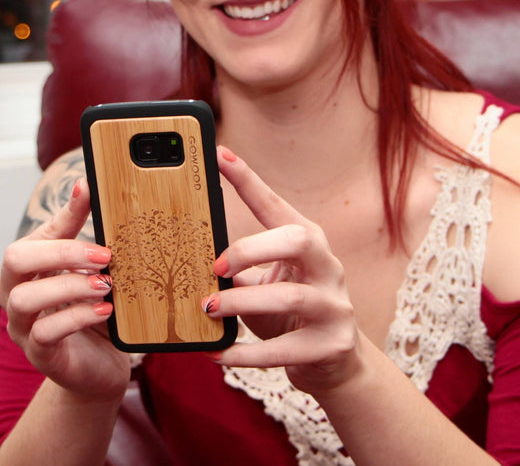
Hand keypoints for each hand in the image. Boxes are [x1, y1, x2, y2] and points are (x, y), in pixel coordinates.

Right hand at [0, 178, 130, 400]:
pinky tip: (105, 310)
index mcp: (29, 268)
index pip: (38, 232)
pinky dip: (77, 316)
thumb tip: (90, 189)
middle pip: (15, 258)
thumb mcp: (94, 275)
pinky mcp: (38, 354)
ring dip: (69, 286)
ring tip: (105, 285)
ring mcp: (22, 325)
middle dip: (60, 251)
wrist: (99, 368)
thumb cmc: (94, 314)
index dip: (65, 212)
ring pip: (24, 298)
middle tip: (103, 254)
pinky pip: (45, 332)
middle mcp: (15, 293)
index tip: (89, 190)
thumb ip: (90, 240)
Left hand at [204, 146, 365, 394]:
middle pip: (300, 239)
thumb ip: (240, 267)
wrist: (334, 363)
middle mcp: (328, 268)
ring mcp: (333, 308)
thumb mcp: (268, 282)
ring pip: (291, 297)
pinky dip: (245, 353)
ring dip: (242, 302)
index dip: (249, 181)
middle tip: (217, 266)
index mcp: (309, 244)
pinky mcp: (329, 346)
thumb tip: (185, 250)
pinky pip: (283, 351)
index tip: (219, 156)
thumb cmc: (290, 314)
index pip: (278, 206)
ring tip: (209, 308)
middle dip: (253, 248)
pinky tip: (216, 354)